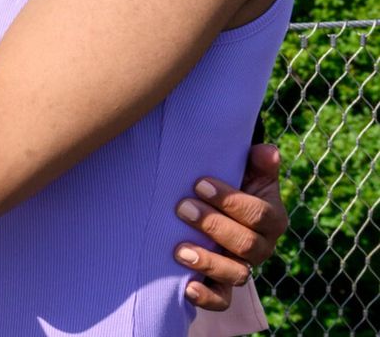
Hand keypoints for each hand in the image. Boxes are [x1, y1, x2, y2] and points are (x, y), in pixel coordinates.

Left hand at [174, 143, 289, 310]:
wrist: (212, 213)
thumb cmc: (230, 189)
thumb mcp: (245, 174)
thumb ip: (257, 164)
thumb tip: (266, 151)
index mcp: (271, 220)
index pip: (259, 214)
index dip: (231, 200)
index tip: (199, 183)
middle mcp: (260, 248)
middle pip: (246, 244)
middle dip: (214, 225)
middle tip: (182, 208)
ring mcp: (241, 269)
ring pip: (236, 275)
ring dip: (208, 262)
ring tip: (179, 249)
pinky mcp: (221, 286)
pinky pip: (221, 300)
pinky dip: (206, 297)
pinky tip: (187, 288)